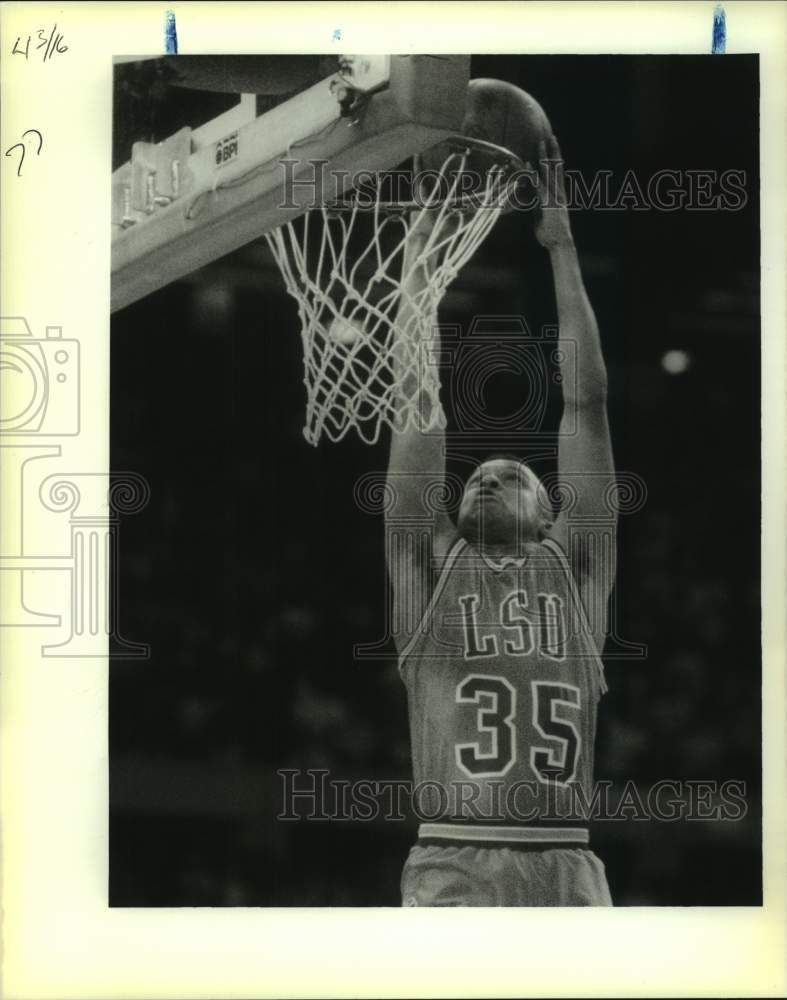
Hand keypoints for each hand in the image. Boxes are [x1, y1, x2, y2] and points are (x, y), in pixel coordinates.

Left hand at [533, 134, 573, 250]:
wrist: (559, 244)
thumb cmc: (550, 234)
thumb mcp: (542, 216)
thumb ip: (538, 205)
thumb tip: (531, 200)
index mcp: (559, 195)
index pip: (557, 172)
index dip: (555, 159)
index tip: (553, 146)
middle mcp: (559, 192)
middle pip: (556, 167)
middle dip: (553, 151)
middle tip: (550, 136)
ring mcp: (555, 197)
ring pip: (549, 172)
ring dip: (544, 157)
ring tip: (541, 142)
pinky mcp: (549, 203)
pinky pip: (540, 185)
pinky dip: (534, 175)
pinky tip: (529, 165)